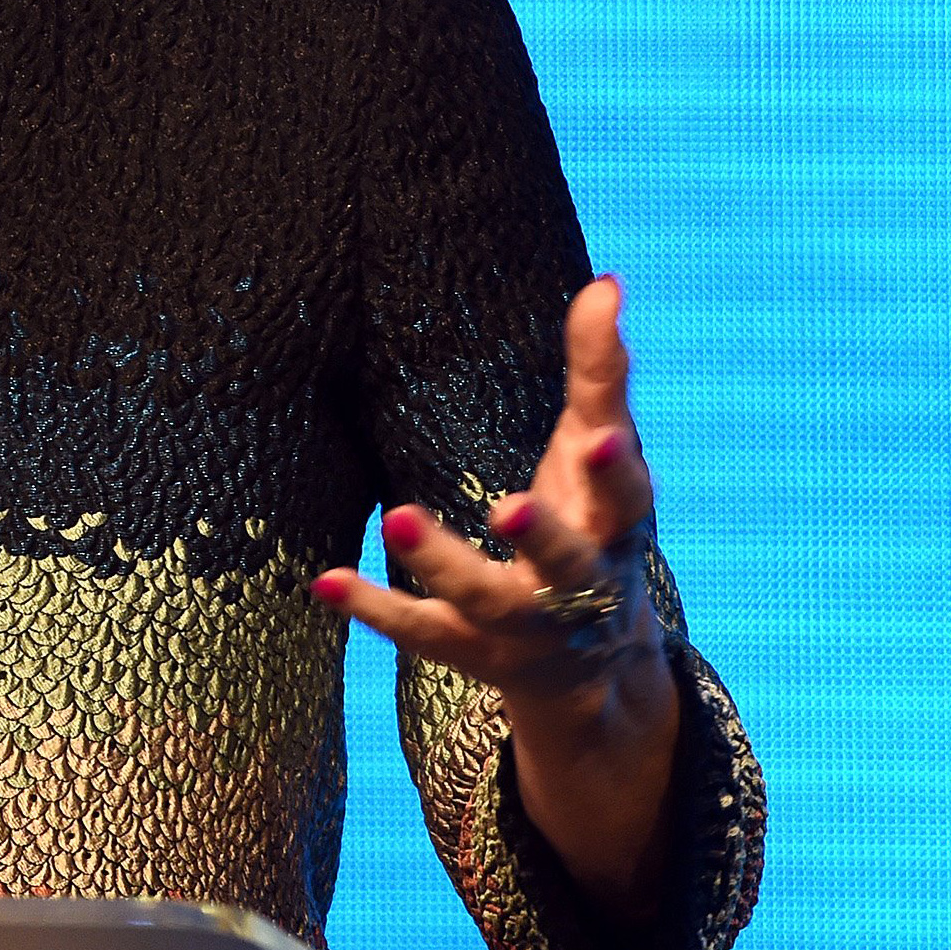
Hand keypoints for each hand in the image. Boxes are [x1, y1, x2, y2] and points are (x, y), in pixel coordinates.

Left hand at [312, 276, 682, 908]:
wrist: (591, 667)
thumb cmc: (593, 522)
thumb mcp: (599, 451)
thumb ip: (599, 371)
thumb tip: (606, 282)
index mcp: (616, 526)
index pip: (625, 497)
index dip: (613, 471)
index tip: (598, 439)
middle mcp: (579, 586)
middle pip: (566, 563)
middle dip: (543, 538)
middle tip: (508, 507)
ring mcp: (524, 627)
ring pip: (486, 601)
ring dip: (444, 564)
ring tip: (398, 516)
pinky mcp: (472, 652)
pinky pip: (421, 634)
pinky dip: (373, 609)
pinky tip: (325, 581)